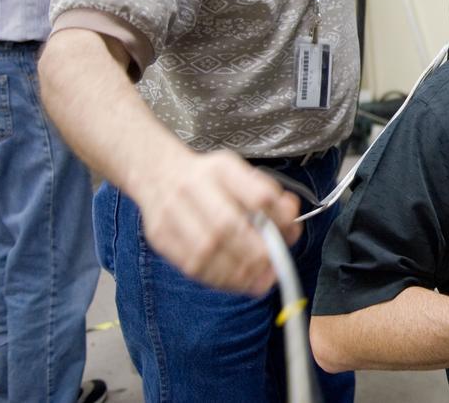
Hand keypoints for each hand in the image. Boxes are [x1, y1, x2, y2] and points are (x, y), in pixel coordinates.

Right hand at [135, 150, 301, 294]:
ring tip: (257, 279)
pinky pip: (190, 265)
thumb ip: (270, 197)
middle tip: (273, 266)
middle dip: (255, 253)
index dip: (278, 219)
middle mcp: (194, 187)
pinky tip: (234, 280)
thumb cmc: (209, 179)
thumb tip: (291, 220)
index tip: (289, 232)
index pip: (258, 195)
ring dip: (237, 272)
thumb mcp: (241, 175)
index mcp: (222, 168)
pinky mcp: (160, 236)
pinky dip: (218, 278)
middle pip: (227, 225)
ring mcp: (172, 212)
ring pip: (206, 250)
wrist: (157, 173)